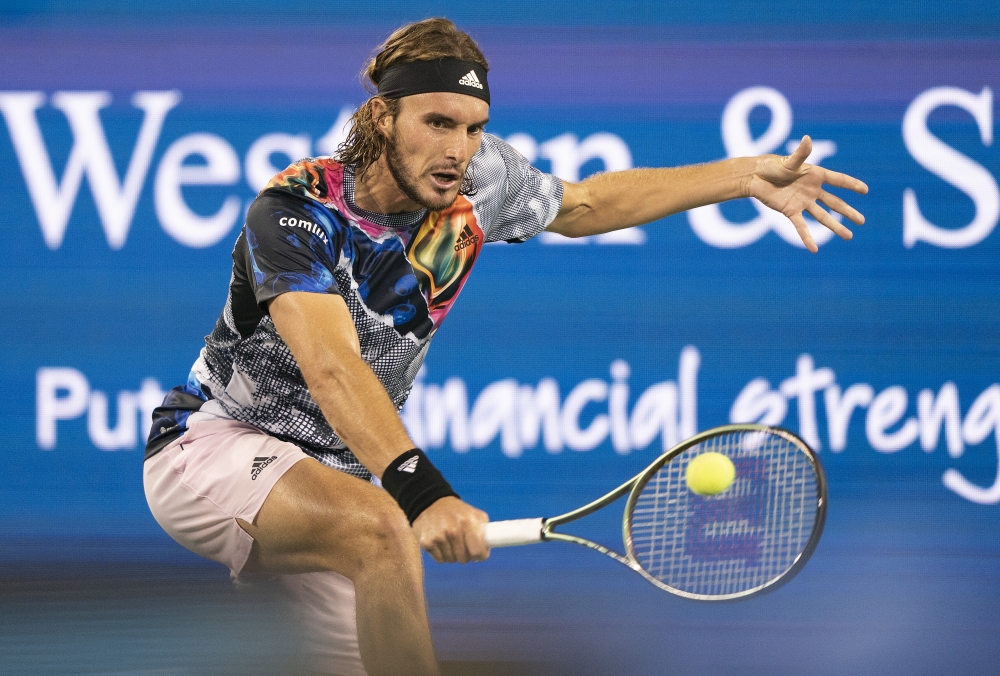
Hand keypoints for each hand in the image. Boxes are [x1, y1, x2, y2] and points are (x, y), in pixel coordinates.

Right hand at [411, 496, 489, 563]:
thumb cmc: (456, 511)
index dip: (481, 555)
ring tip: (451, 541)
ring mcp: (439, 537)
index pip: (478, 551)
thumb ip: (484, 530)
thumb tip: (487, 549)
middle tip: (464, 545)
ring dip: (453, 554)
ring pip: (452, 560)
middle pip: (464, 559)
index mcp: (467, 522)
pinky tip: (441, 542)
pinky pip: (440, 560)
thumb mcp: (474, 514)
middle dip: (466, 555)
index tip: (479, 554)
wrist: (430, 502)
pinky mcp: (427, 543)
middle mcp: (453, 530)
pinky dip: (442, 554)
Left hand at [746, 135, 868, 252]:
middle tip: (862, 221)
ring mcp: (802, 202)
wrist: (755, 177)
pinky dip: (806, 238)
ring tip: (849, 236)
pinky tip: (813, 249)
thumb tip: (807, 139)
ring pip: (823, 217)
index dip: (851, 184)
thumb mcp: (788, 161)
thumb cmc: (772, 165)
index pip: (838, 180)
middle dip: (848, 212)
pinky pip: (801, 226)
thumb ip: (800, 154)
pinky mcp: (790, 211)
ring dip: (835, 227)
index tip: (865, 190)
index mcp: (815, 175)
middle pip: (835, 203)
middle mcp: (812, 190)